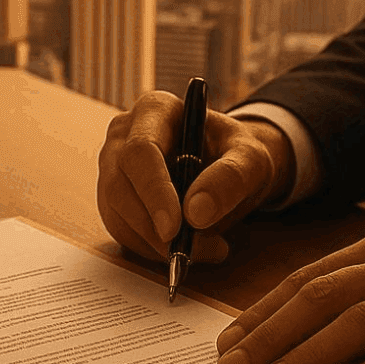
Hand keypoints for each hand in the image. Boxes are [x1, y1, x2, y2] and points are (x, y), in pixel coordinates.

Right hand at [97, 91, 295, 264]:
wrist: (229, 168)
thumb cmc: (238, 155)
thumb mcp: (251, 159)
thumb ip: (230, 178)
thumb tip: (196, 212)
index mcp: (155, 110)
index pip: (140, 150)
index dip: (154, 191)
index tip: (174, 228)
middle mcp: (124, 135)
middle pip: (119, 185)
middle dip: (152, 227)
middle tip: (190, 253)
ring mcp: (113, 167)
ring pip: (116, 213)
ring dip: (155, 244)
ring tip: (204, 250)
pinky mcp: (114, 198)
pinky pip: (121, 231)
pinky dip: (151, 249)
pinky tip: (184, 248)